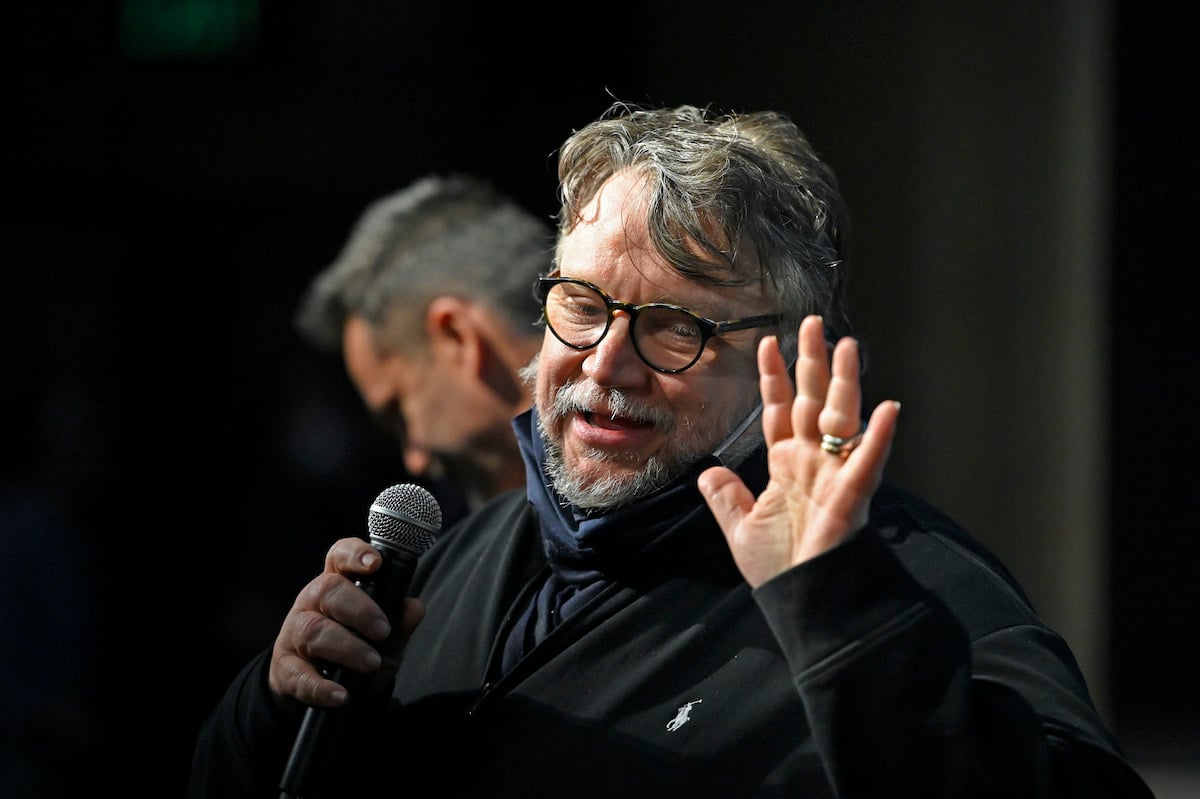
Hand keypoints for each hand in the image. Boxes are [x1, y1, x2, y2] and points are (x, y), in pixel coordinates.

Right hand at [268, 536, 425, 706]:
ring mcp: (294, 634)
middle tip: (382, 630)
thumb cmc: (357, 648)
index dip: (355, 554)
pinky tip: (340, 694)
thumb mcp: (386, 638)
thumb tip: (414, 608)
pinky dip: (320, 686)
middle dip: (359, 609)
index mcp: (336, 585)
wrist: (324, 688)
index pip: (339, 557)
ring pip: (313, 631)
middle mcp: (311, 603)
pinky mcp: (285, 668)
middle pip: (327, 590)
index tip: (375, 564)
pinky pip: (299, 674)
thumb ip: (400, 624)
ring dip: (346, 647)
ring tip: (370, 663)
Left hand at [699, 315, 900, 587]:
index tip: (768, 343)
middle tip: (813, 324)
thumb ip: (725, 495)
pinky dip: (880, 436)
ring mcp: (835, 476)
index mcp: (788, 466)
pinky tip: (889, 408)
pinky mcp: (852, 498)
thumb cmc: (778, 568)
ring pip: (842, 419)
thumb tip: (708, 470)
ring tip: (848, 346)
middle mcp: (814, 463)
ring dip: (846, 383)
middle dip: (813, 363)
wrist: (800, 601)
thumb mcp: (739, 527)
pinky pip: (868, 462)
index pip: (781, 411)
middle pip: (813, 402)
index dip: (775, 378)